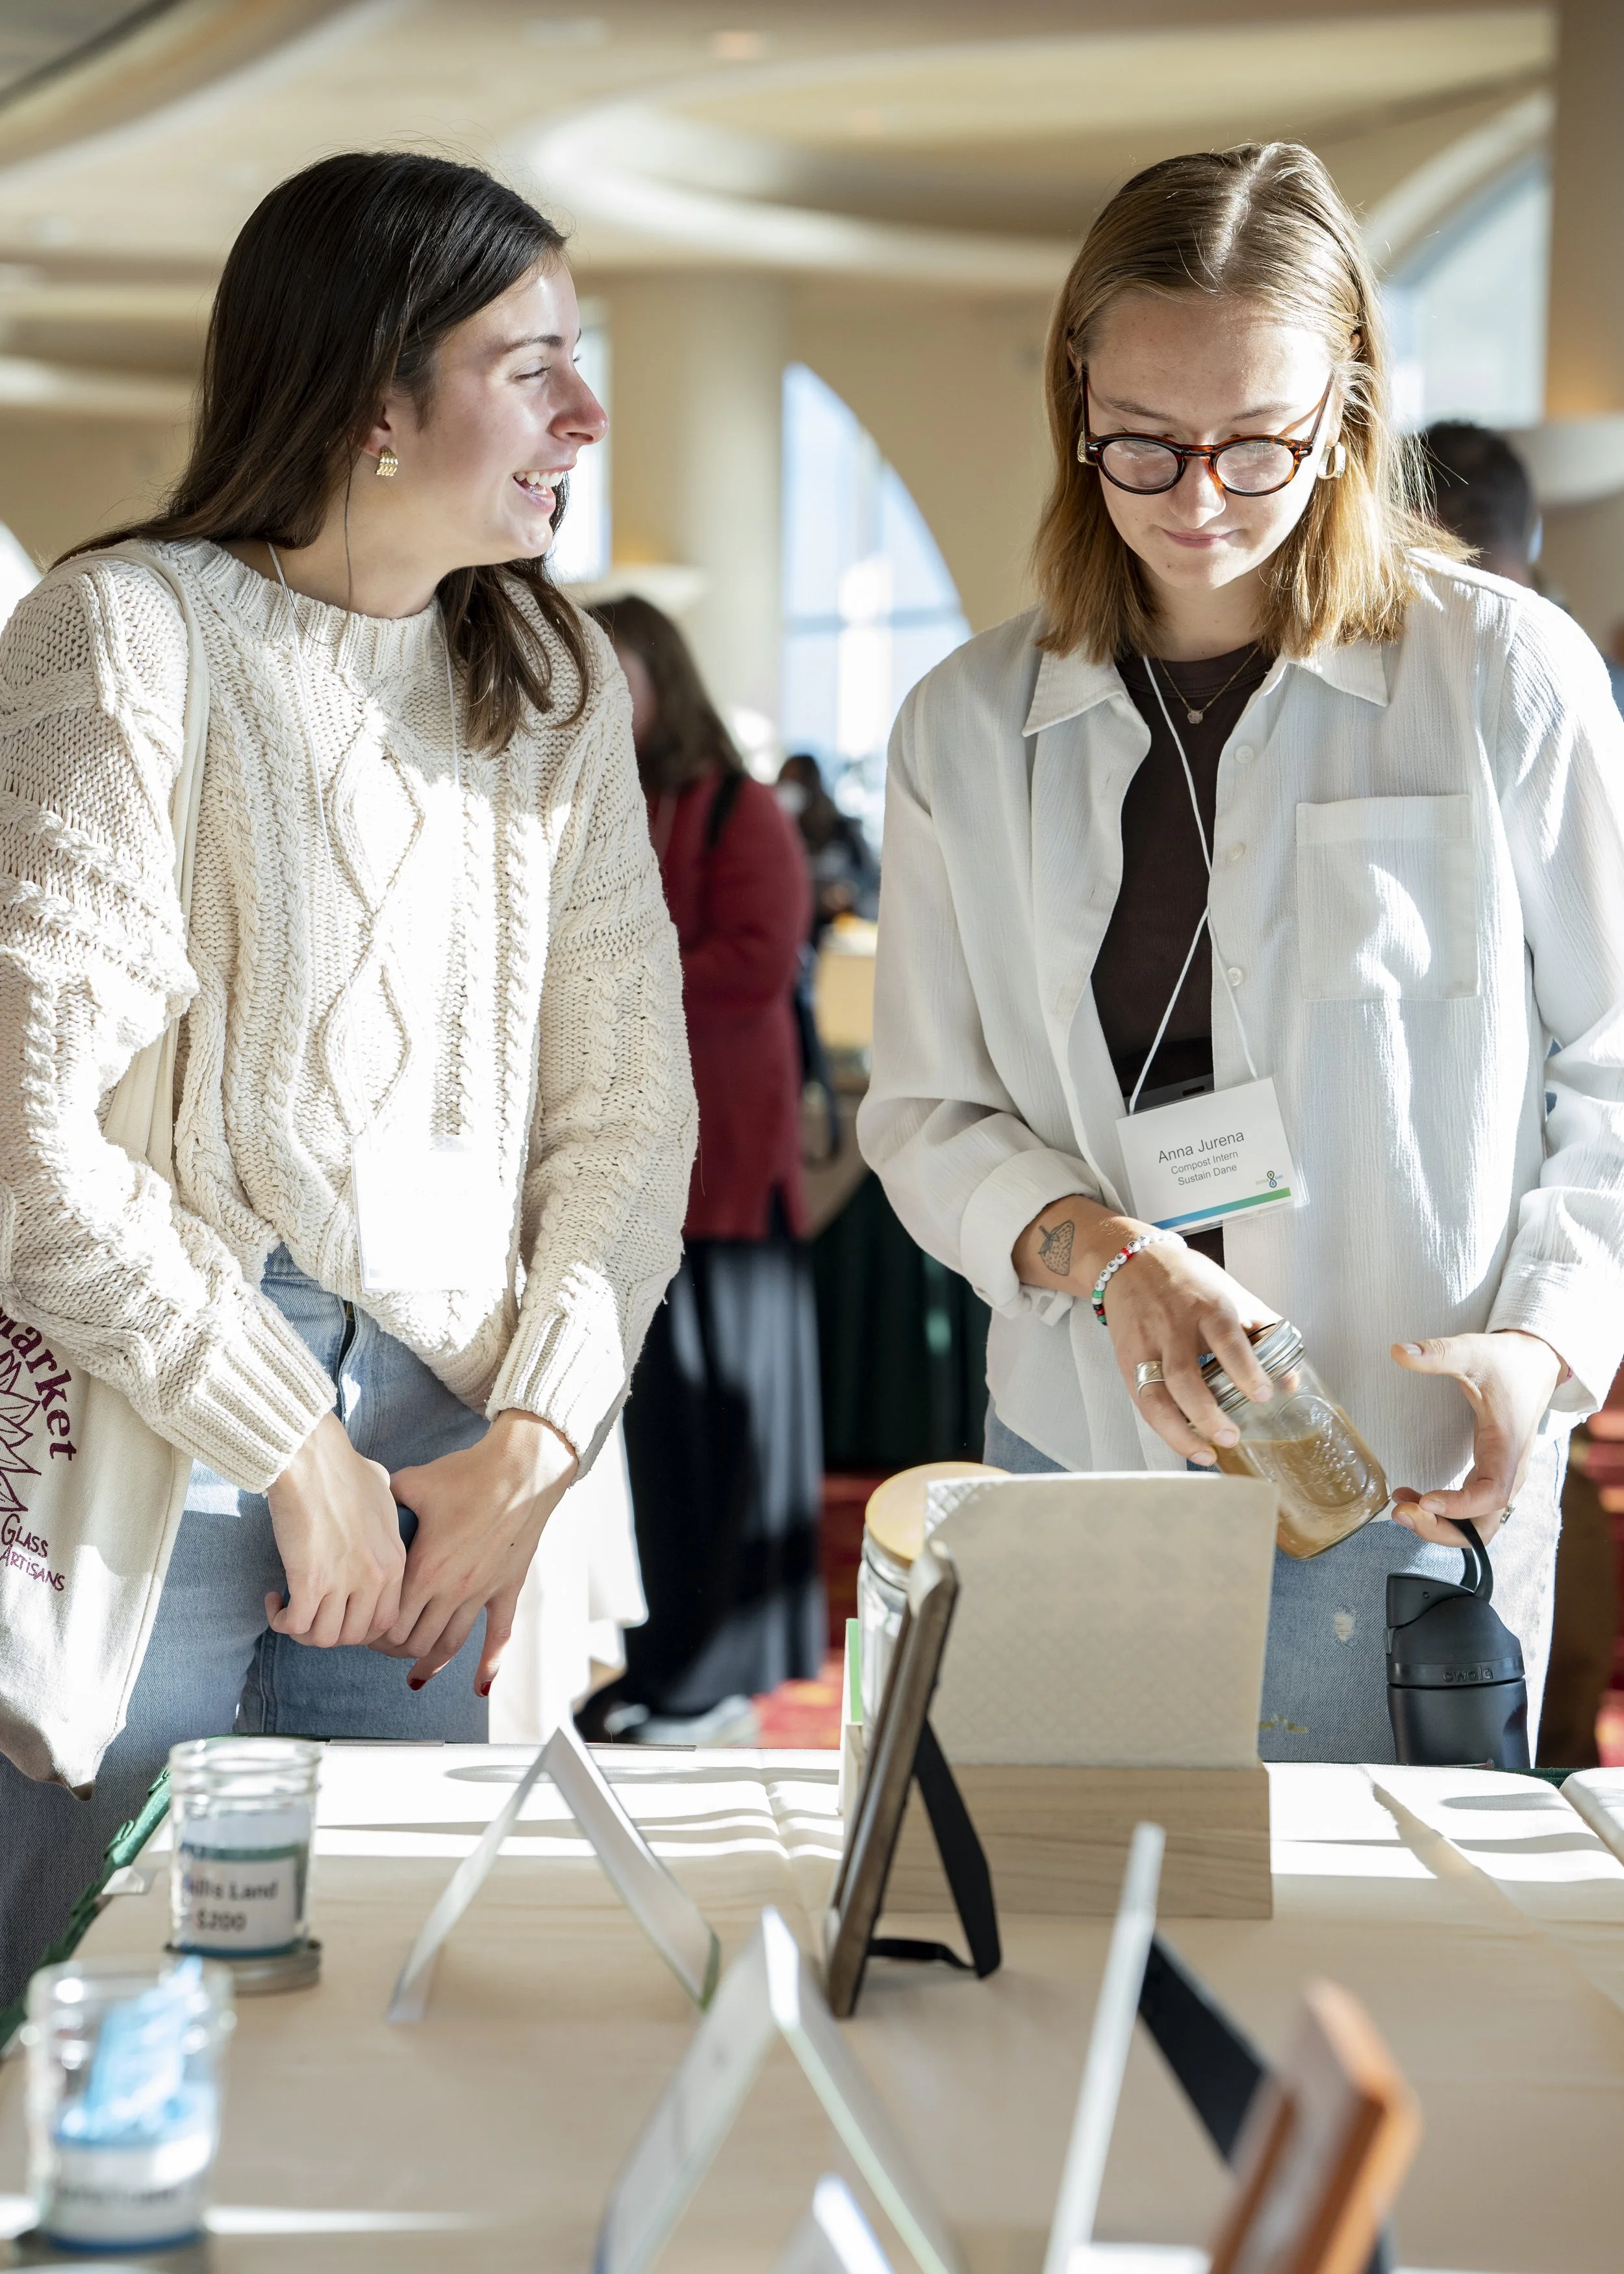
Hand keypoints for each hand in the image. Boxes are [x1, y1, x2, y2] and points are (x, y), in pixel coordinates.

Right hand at [264, 1410, 405, 1646]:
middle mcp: (373, 1577)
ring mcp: (342, 1582)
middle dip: (331, 1632)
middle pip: (355, 1636)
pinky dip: (281, 1621)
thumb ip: (387, 1512)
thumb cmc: (344, 1467)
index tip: (338, 1613)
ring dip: (303, 1630)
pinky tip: (274, 1600)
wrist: (313, 1459)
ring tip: (290, 1609)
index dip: (358, 1626)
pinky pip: (296, 1625)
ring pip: (324, 1637)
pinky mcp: (308, 1582)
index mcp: (394, 1561)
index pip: (385, 1621)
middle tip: (312, 1613)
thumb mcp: (384, 1492)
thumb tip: (379, 1501)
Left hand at [380, 1411, 578, 1691]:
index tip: (363, 1630)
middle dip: (394, 1650)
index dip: (371, 1632)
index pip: (389, 1621)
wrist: (521, 1470)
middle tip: (382, 1648)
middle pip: (415, 1640)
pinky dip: (488, 1665)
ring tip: (415, 1675)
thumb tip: (363, 1501)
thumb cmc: (468, 1474)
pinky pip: (499, 1636)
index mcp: (424, 1568)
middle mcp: (451, 1589)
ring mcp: (481, 1593)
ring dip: (429, 1663)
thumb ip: (384, 1500)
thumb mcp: (413, 1483)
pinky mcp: (507, 1589)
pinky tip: (479, 1687)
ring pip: (450, 1644)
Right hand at [1013, 1198, 1278, 1464]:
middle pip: (1184, 1375)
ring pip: (1155, 1394)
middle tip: (1231, 1437)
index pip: (1226, 1338)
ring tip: (1206, 1453)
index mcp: (1206, 1306)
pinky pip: (1142, 1400)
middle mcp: (1173, 1327)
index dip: (1245, 1369)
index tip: (1264, 1394)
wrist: (1131, 1263)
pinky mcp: (1127, 1361)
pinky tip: (1184, 1442)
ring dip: (1180, 1430)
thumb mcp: (1231, 1294)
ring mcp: (1146, 1346)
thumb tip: (1289, 1380)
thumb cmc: (1187, 1281)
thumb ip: (1263, 1332)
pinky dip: (1163, 1427)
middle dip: (1207, 1412)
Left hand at [1389, 1330, 1562, 1546]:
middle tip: (1402, 1512)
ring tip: (1400, 1507)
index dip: (1460, 1506)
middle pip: (1483, 1527)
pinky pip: (1469, 1509)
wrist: (1536, 1363)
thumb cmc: (1508, 1362)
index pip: (1491, 1495)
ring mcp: (1500, 1476)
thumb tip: (1398, 1351)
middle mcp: (1508, 1472)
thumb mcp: (1474, 1352)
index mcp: (1508, 1449)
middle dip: (1442, 1529)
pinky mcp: (1489, 1473)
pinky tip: (1409, 1496)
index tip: (1426, 1500)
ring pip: (1475, 1524)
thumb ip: (1439, 1353)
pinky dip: (1440, 1512)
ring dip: (1438, 1525)